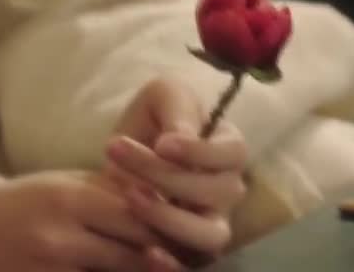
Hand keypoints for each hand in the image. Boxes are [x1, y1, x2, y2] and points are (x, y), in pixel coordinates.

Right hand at [0, 171, 180, 271]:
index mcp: (69, 200)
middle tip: (185, 260)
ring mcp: (48, 270)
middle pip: (133, 255)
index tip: (189, 233)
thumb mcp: (64, 186)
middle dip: (164, 261)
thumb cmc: (23, 206)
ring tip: (164, 266)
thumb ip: (111, 193)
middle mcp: (60, 238)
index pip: (138, 216)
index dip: (167, 228)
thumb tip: (169, 201)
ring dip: (140, 271)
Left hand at [107, 78, 249, 260]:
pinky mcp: (187, 249)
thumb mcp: (161, 97)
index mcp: (228, 149)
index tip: (161, 143)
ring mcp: (211, 223)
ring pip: (210, 236)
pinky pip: (191, 266)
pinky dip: (172, 264)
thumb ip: (176, 109)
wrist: (120, 157)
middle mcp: (227, 190)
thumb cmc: (150, 120)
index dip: (201, 152)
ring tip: (131, 197)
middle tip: (122, 155)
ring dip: (170, 219)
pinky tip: (146, 251)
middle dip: (168, 176)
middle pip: (217, 193)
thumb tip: (182, 138)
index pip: (234, 153)